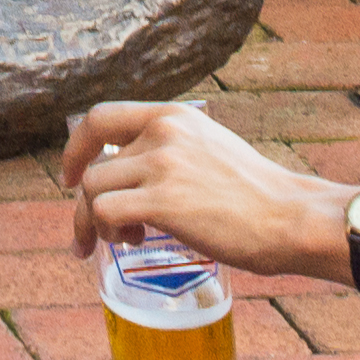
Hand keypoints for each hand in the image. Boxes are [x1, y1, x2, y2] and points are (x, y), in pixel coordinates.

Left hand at [58, 97, 344, 287]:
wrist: (290, 218)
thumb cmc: (256, 197)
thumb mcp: (210, 150)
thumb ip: (173, 151)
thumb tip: (134, 175)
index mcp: (174, 116)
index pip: (101, 116)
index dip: (76, 147)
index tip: (70, 176)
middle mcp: (164, 131)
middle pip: (93, 166)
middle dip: (83, 205)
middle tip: (88, 234)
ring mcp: (162, 164)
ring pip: (92, 190)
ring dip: (96, 223)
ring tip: (127, 240)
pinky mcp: (163, 200)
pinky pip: (104, 213)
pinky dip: (106, 233)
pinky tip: (133, 242)